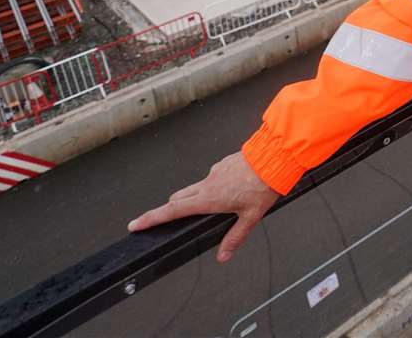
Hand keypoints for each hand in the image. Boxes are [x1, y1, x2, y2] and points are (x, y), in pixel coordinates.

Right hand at [127, 152, 280, 262]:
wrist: (275, 157)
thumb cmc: (263, 185)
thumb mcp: (251, 217)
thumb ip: (235, 237)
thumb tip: (223, 255)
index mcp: (210, 198)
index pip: (173, 210)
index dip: (152, 218)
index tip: (136, 224)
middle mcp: (208, 183)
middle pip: (178, 198)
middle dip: (169, 209)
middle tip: (163, 219)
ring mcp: (214, 172)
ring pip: (195, 187)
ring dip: (194, 197)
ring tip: (210, 207)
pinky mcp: (223, 164)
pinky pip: (212, 177)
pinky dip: (213, 186)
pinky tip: (230, 190)